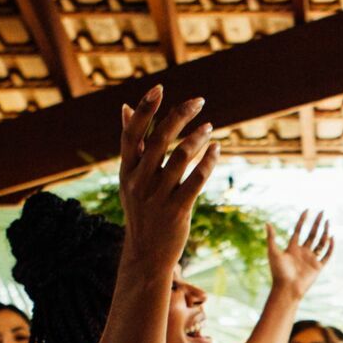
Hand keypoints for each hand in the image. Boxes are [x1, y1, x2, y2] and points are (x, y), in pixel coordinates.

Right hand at [117, 86, 218, 267]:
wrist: (146, 255)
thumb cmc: (141, 211)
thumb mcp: (129, 179)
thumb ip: (132, 145)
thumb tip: (125, 107)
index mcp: (126, 171)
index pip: (132, 133)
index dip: (144, 109)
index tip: (159, 88)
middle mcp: (139, 181)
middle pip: (160, 139)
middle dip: (180, 115)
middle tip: (199, 101)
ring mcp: (157, 196)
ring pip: (181, 156)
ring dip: (198, 137)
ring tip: (209, 127)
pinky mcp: (177, 210)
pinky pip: (196, 179)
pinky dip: (208, 161)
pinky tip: (216, 149)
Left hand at [265, 211, 334, 301]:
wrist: (287, 288)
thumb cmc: (278, 272)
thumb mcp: (273, 252)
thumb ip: (271, 238)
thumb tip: (267, 223)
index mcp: (292, 248)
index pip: (299, 230)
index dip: (303, 220)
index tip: (307, 210)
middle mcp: (303, 252)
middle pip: (312, 234)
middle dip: (317, 223)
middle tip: (322, 212)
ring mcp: (311, 259)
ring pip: (320, 242)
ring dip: (325, 232)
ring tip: (328, 221)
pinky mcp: (318, 267)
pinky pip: (326, 255)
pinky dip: (330, 247)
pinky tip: (332, 237)